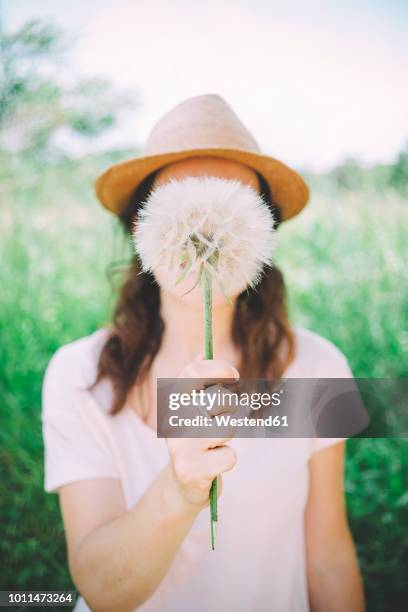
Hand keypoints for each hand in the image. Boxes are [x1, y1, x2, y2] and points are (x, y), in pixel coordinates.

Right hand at [166, 358, 239, 507]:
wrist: (182, 485)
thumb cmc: (195, 439)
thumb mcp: (193, 408)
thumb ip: (197, 381)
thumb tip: (203, 352)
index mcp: (172, 401)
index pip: (193, 372)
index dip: (218, 369)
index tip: (233, 375)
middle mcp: (172, 420)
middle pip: (220, 399)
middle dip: (230, 409)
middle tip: (222, 418)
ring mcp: (180, 446)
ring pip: (228, 427)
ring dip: (229, 435)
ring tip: (215, 443)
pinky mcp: (192, 470)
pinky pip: (230, 456)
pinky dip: (228, 459)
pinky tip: (214, 463)